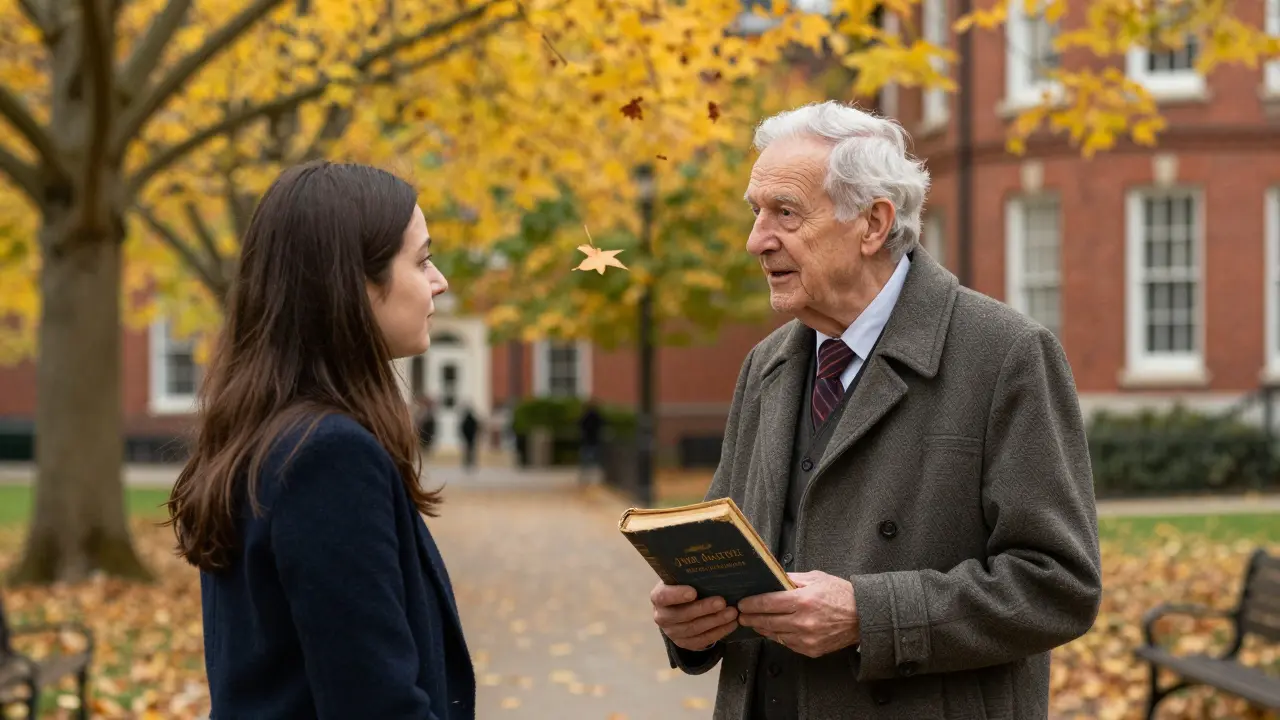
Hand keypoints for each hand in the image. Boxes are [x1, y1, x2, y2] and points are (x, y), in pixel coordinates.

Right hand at [650, 581, 739, 651]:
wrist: (679, 608)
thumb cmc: (684, 587)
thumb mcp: (682, 579)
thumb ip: (690, 575)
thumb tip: (713, 564)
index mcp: (658, 597)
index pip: (663, 596)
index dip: (677, 595)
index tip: (693, 592)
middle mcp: (662, 617)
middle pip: (682, 615)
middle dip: (704, 609)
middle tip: (722, 602)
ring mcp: (673, 633)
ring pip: (694, 629)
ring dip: (715, 621)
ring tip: (732, 613)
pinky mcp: (685, 643)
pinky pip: (702, 640)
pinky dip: (719, 632)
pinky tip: (731, 624)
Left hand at [737, 571, 858, 657]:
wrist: (863, 617)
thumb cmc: (840, 594)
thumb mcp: (816, 578)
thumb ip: (792, 579)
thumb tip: (771, 578)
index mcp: (803, 600)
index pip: (767, 603)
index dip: (751, 604)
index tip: (742, 603)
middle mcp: (803, 622)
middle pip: (766, 621)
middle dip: (750, 617)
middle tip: (741, 615)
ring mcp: (806, 639)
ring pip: (774, 635)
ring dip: (762, 628)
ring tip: (754, 622)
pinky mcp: (811, 650)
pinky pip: (787, 644)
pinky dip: (778, 636)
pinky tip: (773, 629)